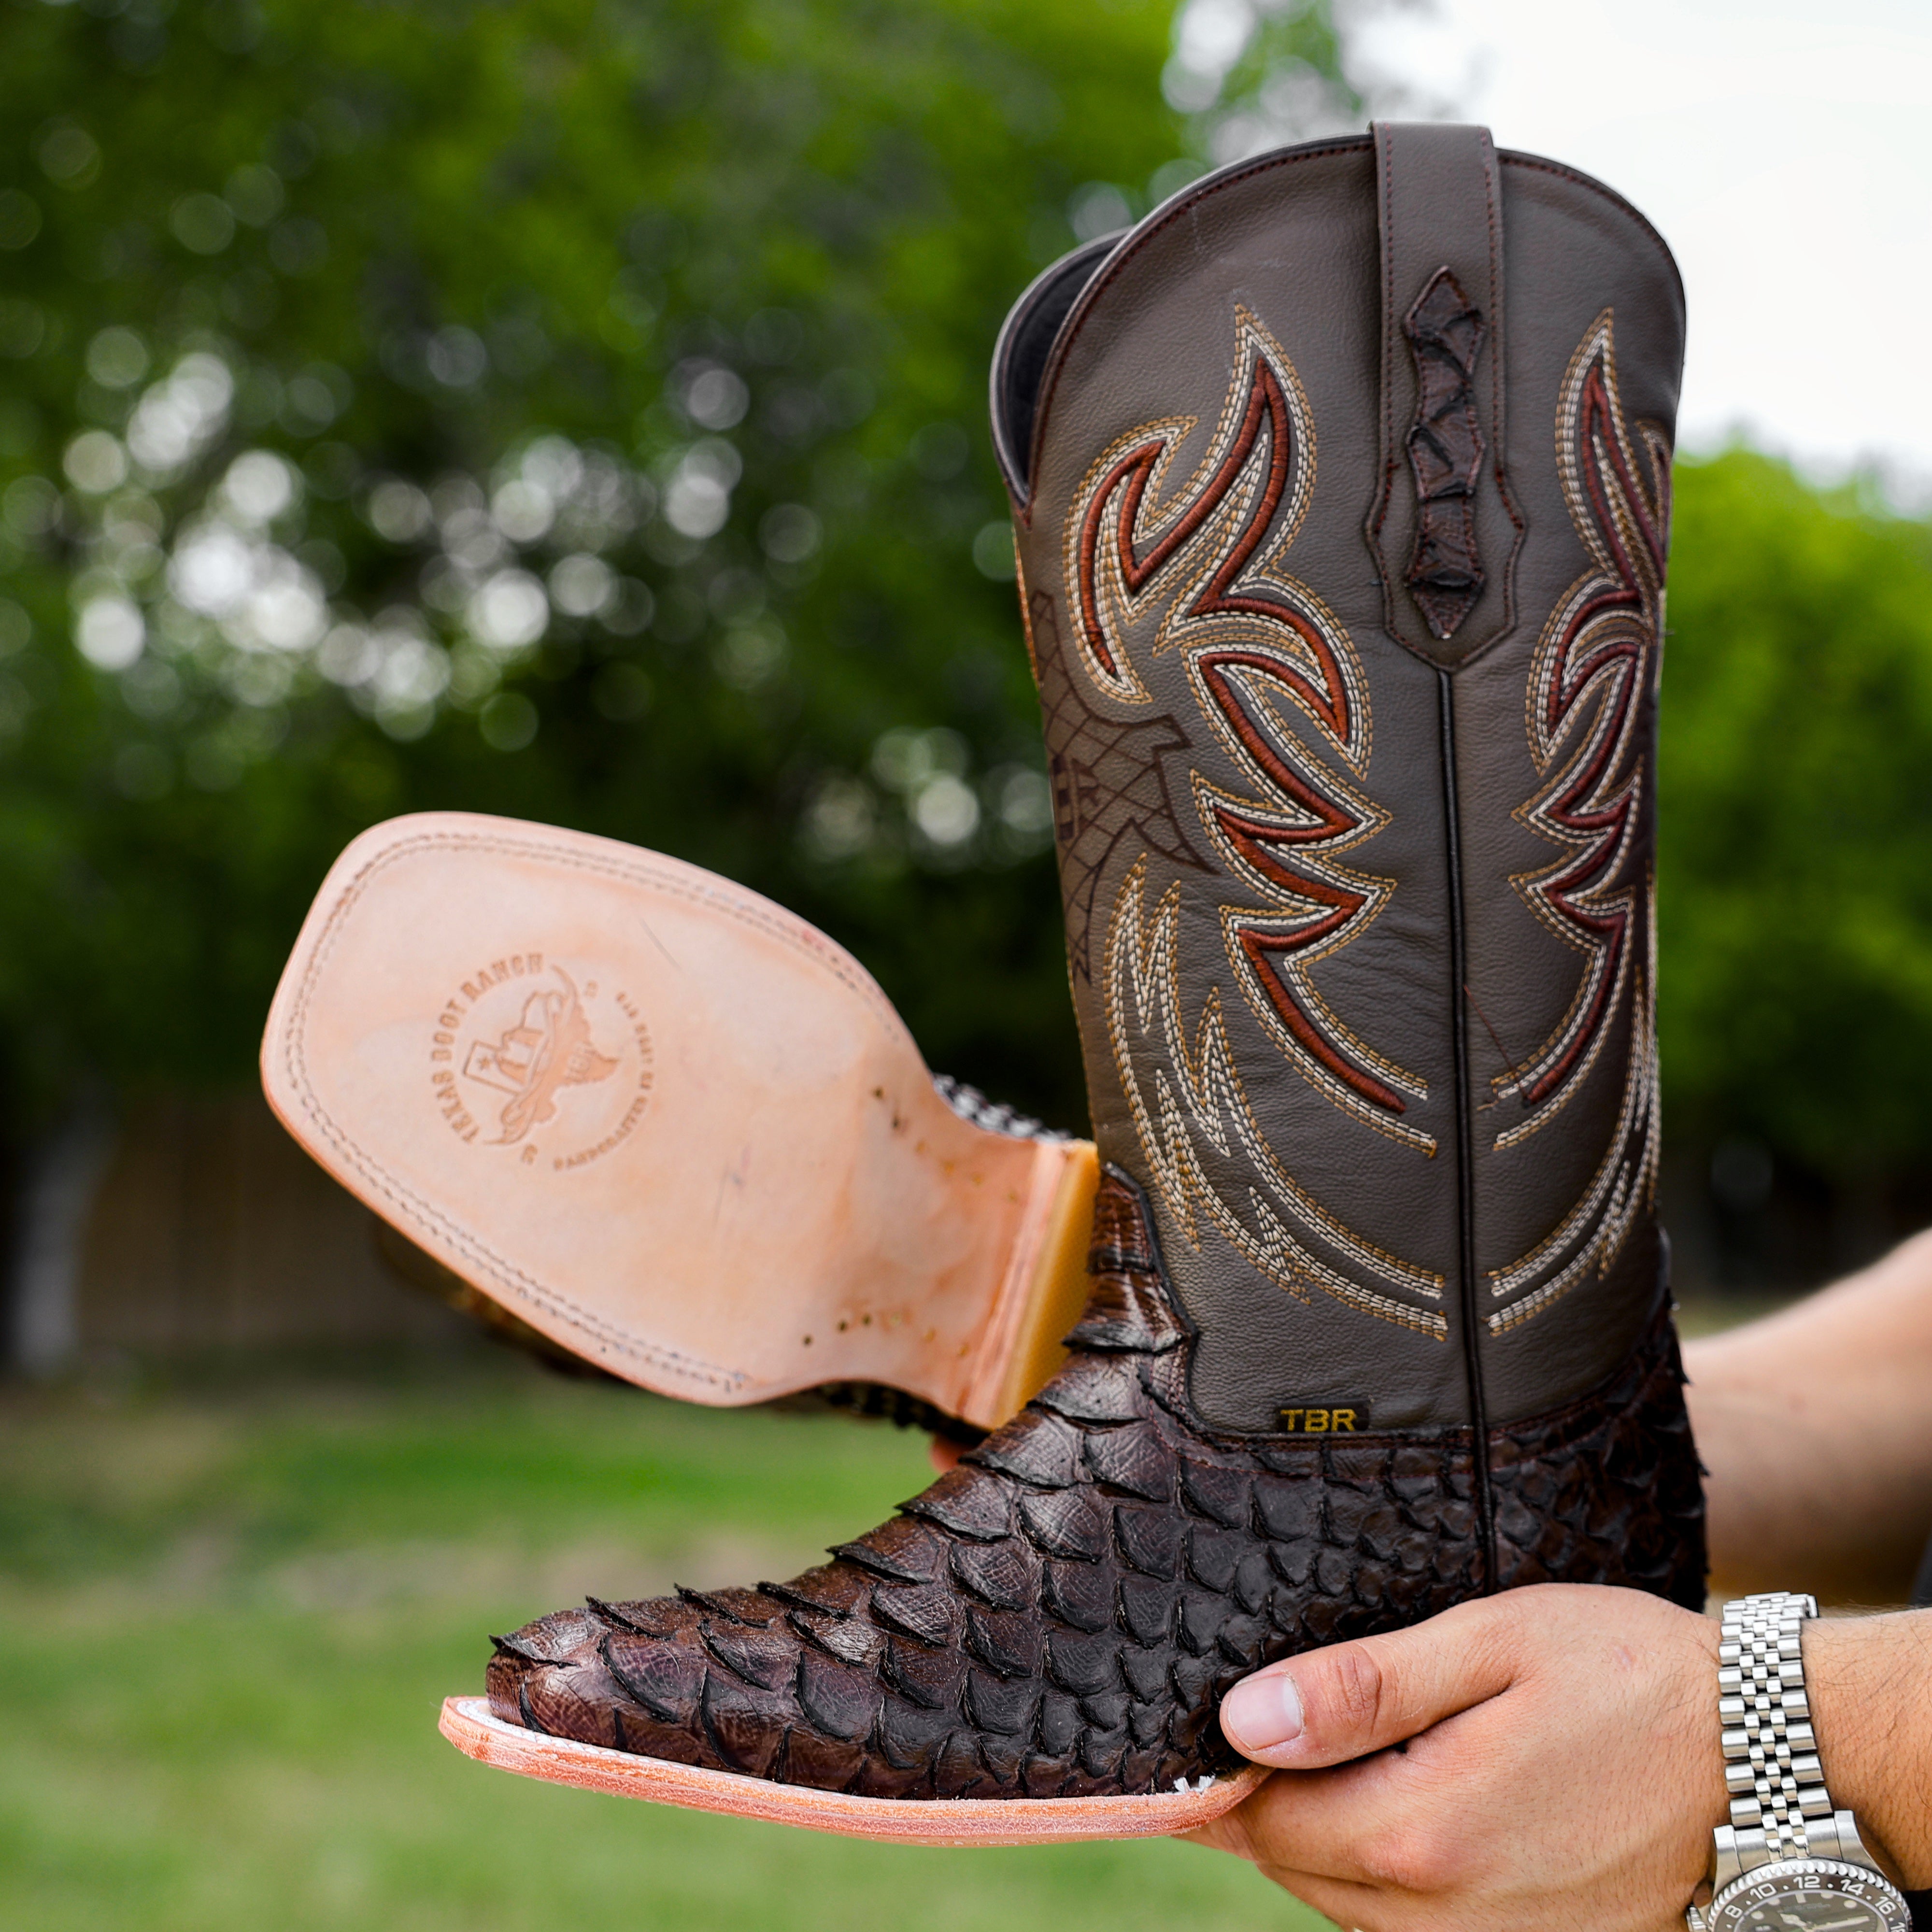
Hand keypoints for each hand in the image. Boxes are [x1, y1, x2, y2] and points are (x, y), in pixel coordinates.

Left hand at [1187, 1584, 1724, 1931]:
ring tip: (1339, 1753)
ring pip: (1348, 1905)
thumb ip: (1360, 1689)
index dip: (1226, 1770)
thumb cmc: (1628, 1679)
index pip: (1263, 1821)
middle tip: (1272, 1721)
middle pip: (1297, 1869)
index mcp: (1425, 1836)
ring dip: (1327, 1836)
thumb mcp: (1489, 1646)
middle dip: (1268, 1801)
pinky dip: (1387, 1870)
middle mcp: (1448, 1919)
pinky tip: (1409, 1802)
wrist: (1768, 1761)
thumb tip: (1242, 1720)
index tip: (1212, 1719)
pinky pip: (1411, 1927)